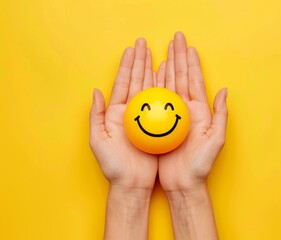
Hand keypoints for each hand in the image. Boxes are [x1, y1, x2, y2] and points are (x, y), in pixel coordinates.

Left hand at [89, 38, 157, 192]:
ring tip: (157, 55)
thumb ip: (95, 115)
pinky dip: (163, 90)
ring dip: (153, 72)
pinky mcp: (155, 126)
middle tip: (144, 44)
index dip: (127, 66)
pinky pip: (160, 105)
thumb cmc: (114, 165)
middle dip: (140, 62)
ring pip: (149, 90)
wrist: (132, 183)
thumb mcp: (98, 141)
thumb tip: (95, 91)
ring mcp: (143, 118)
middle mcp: (130, 112)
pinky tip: (167, 78)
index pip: (122, 84)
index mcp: (115, 113)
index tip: (132, 49)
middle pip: (136, 82)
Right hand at [157, 32, 227, 192]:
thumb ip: (220, 115)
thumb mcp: (215, 140)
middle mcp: (187, 109)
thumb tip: (224, 90)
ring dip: (167, 68)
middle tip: (175, 39)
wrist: (182, 182)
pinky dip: (156, 86)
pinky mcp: (162, 123)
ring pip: (169, 86)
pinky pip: (158, 100)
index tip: (187, 46)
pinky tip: (154, 74)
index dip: (191, 63)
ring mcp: (173, 115)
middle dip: (179, 58)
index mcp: (200, 111)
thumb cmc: (200, 164)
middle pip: (182, 78)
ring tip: (165, 51)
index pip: (194, 81)